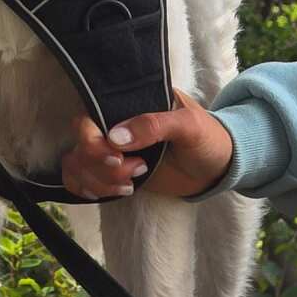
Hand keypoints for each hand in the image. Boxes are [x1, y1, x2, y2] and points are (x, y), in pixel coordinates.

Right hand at [60, 89, 234, 199]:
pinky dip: (89, 189)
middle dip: (98, 166)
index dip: (92, 141)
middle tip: (132, 173)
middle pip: (79, 143)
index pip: (89, 115)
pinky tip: (114, 192)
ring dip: (99, 181)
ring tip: (132, 185)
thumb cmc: (207, 137)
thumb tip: (115, 138)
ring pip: (78, 165)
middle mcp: (114, 124)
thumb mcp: (188, 125)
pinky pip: (83, 180)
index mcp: (128, 103)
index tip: (117, 157)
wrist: (218, 167)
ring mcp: (113, 150)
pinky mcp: (116, 173)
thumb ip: (154, 125)